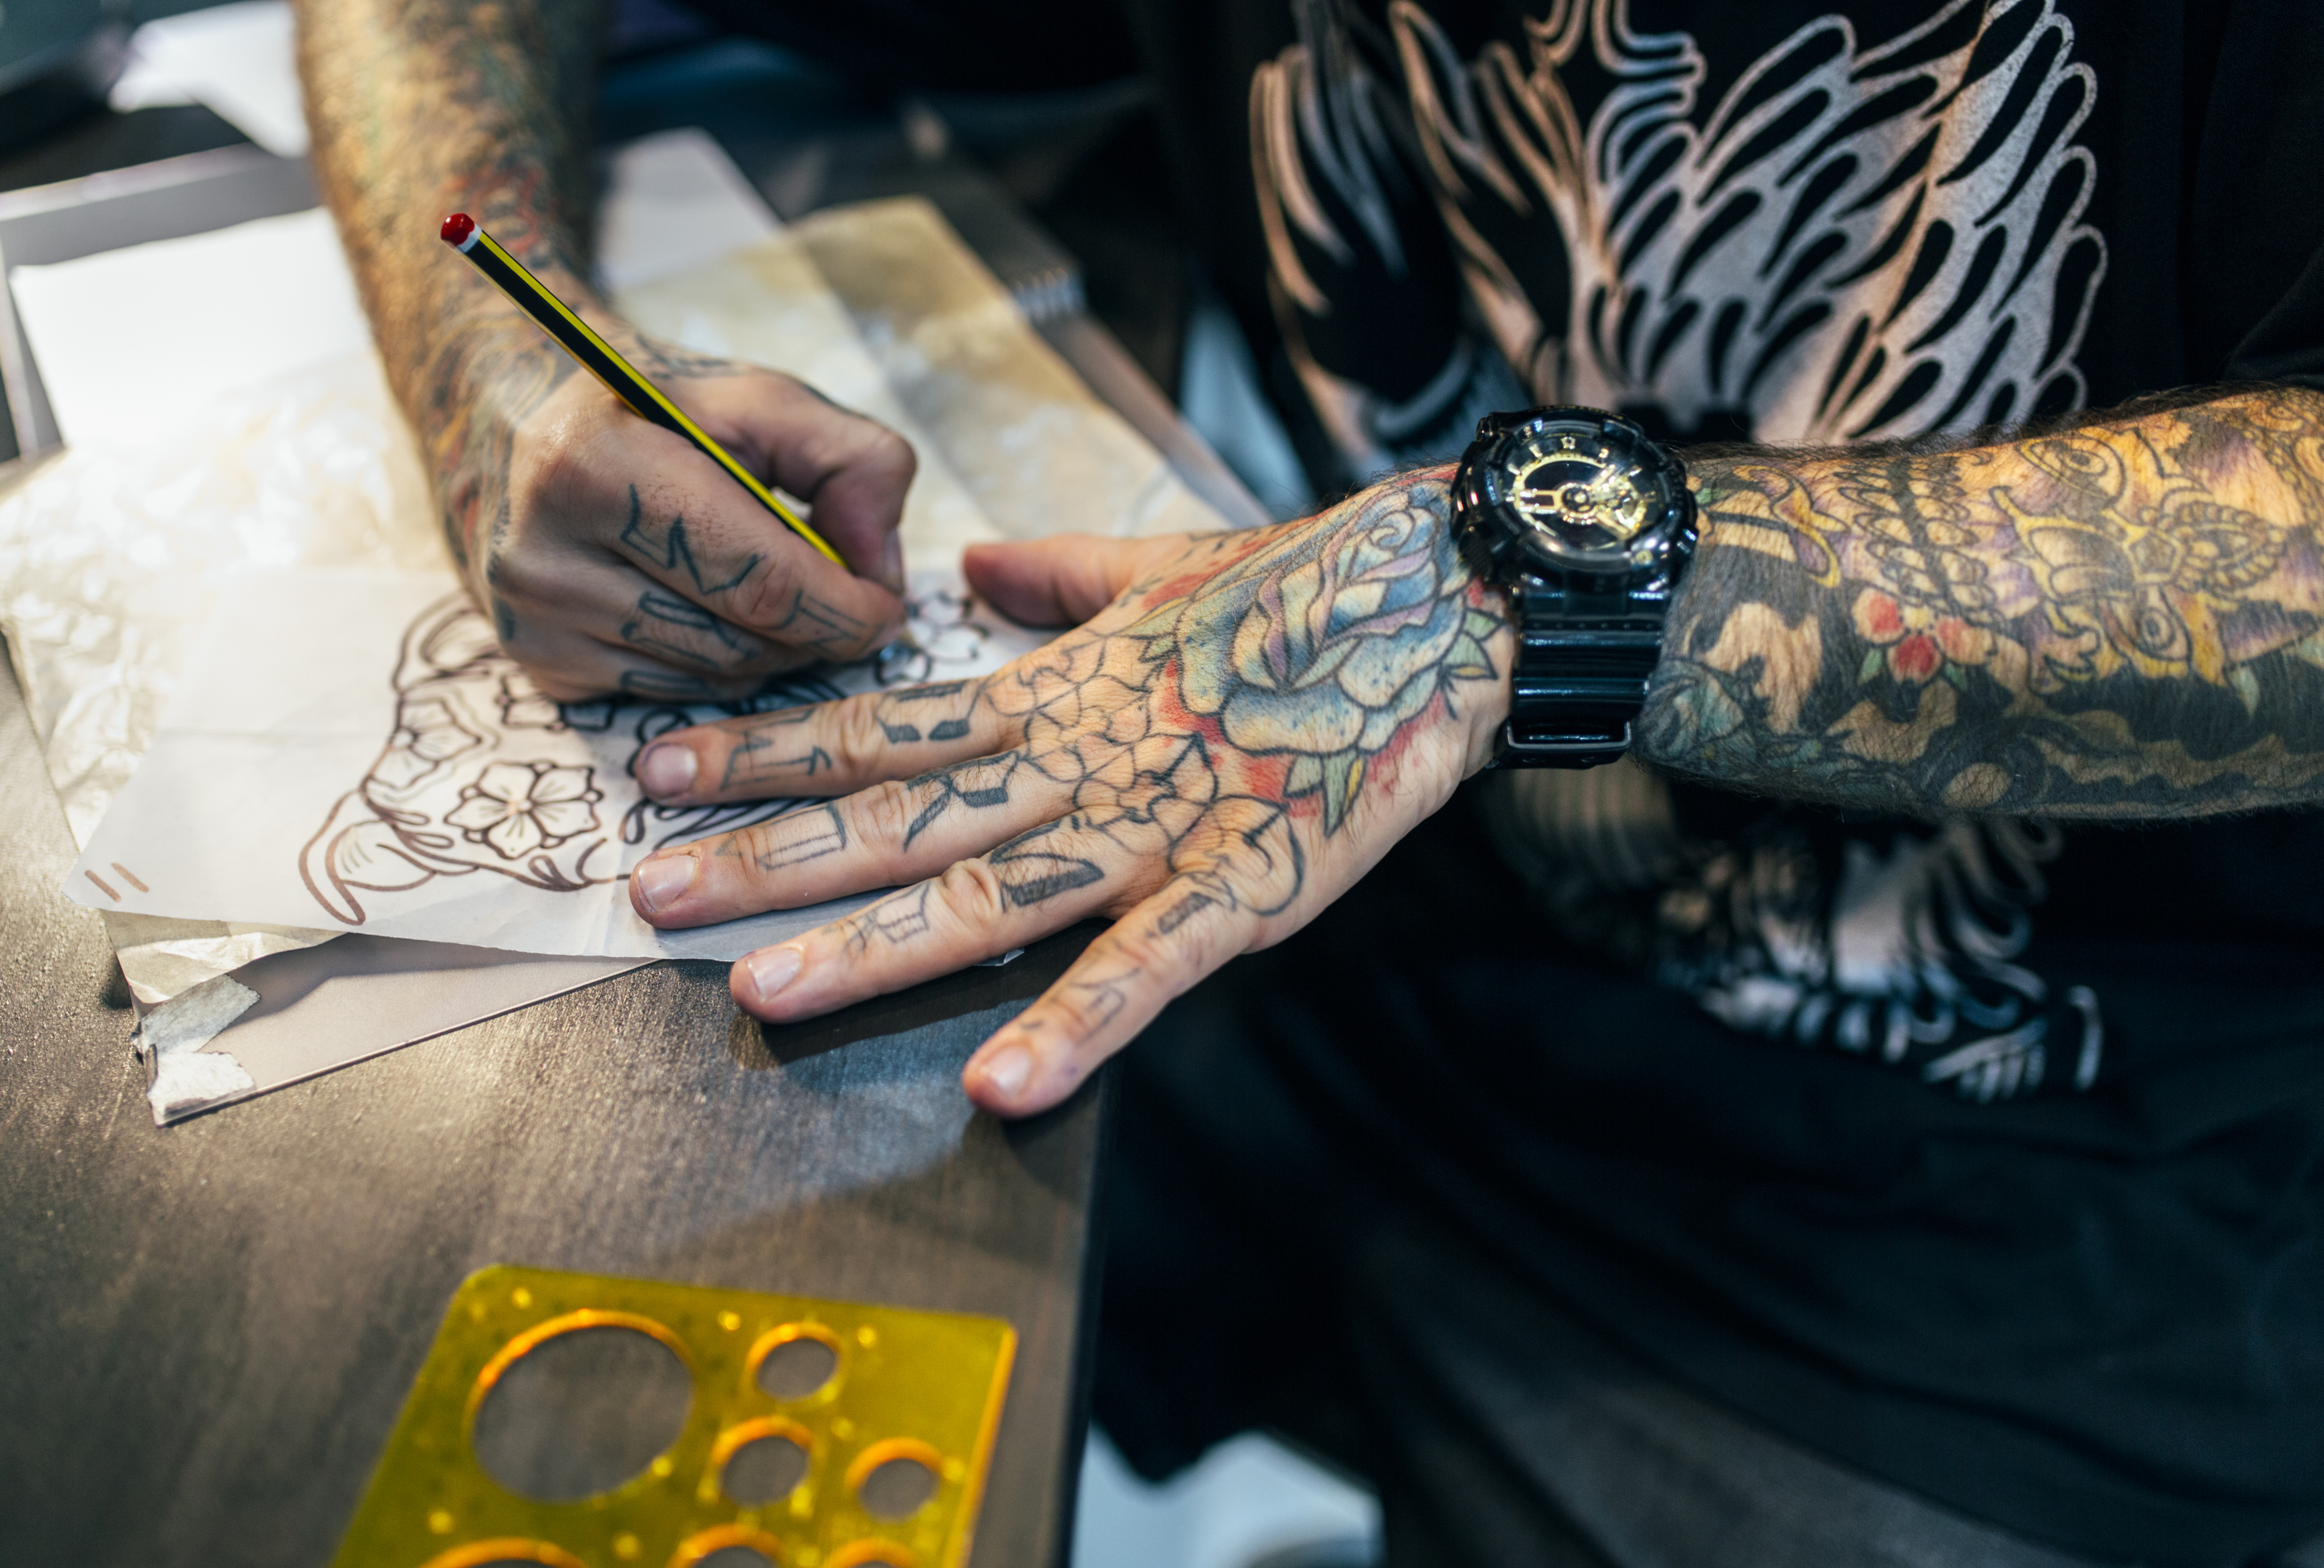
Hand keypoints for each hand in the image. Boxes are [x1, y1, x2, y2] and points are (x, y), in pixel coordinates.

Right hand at [432, 317, 913, 700]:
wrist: (504, 416)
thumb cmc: (650, 405)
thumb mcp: (755, 398)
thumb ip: (850, 461)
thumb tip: (881, 570)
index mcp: (592, 468)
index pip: (760, 582)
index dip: (846, 608)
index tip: (889, 605)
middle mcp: (544, 557)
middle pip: (742, 642)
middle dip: (818, 632)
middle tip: (849, 599)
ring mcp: (533, 624)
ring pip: (713, 681)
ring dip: (772, 650)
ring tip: (777, 590)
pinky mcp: (539, 668)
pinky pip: (672, 695)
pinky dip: (717, 664)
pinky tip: (709, 607)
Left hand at [621, 473, 1513, 1116]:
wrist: (1447, 600)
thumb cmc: (1307, 592)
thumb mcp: (1164, 570)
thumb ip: (1057, 577)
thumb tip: (975, 563)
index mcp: (1059, 696)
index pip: (885, 729)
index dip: (770, 755)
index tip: (660, 773)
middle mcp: (1082, 764)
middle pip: (904, 819)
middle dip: (772, 858)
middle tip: (648, 895)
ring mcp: (1160, 831)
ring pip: (993, 895)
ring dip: (873, 948)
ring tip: (762, 991)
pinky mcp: (1250, 888)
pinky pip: (1151, 969)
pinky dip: (1079, 1027)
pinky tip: (1003, 1086)